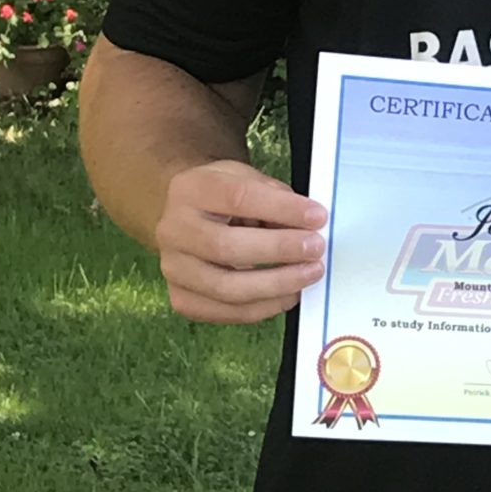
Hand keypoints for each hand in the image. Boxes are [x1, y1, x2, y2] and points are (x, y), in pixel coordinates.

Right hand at [155, 160, 326, 324]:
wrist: (188, 216)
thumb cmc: (224, 197)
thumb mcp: (247, 179)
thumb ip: (276, 197)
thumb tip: (310, 225)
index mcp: (190, 189)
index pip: (237, 197)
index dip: (281, 209)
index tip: (317, 217)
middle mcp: (173, 229)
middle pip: (226, 247)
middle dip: (279, 249)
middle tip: (315, 249)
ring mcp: (173, 268)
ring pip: (225, 287)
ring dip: (276, 284)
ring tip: (308, 274)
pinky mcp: (181, 298)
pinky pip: (224, 312)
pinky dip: (262, 308)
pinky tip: (288, 295)